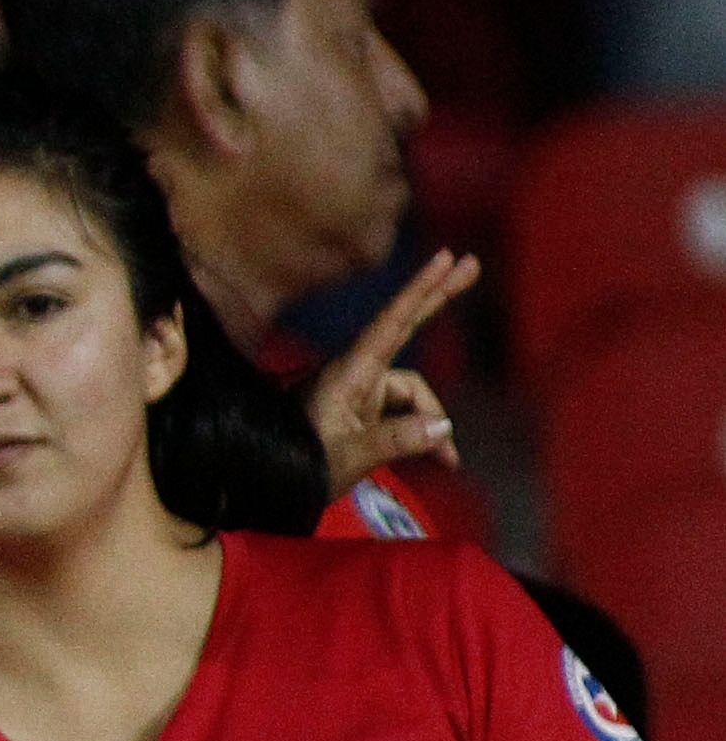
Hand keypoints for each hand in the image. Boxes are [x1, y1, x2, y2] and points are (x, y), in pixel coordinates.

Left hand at [307, 247, 477, 489]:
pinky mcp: (364, 410)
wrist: (268, 483)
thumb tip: (443, 427)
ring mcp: (361, 390)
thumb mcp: (349, 457)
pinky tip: (441, 461)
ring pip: (414, 393)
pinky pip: (405, 412)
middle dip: (438, 297)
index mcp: (351, 372)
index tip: (445, 257)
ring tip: (448, 461)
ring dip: (435, 422)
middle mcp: (357, 373)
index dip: (421, 289)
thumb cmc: (299, 464)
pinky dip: (424, 433)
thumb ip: (395, 441)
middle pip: (405, 326)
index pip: (392, 321)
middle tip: (471, 264)